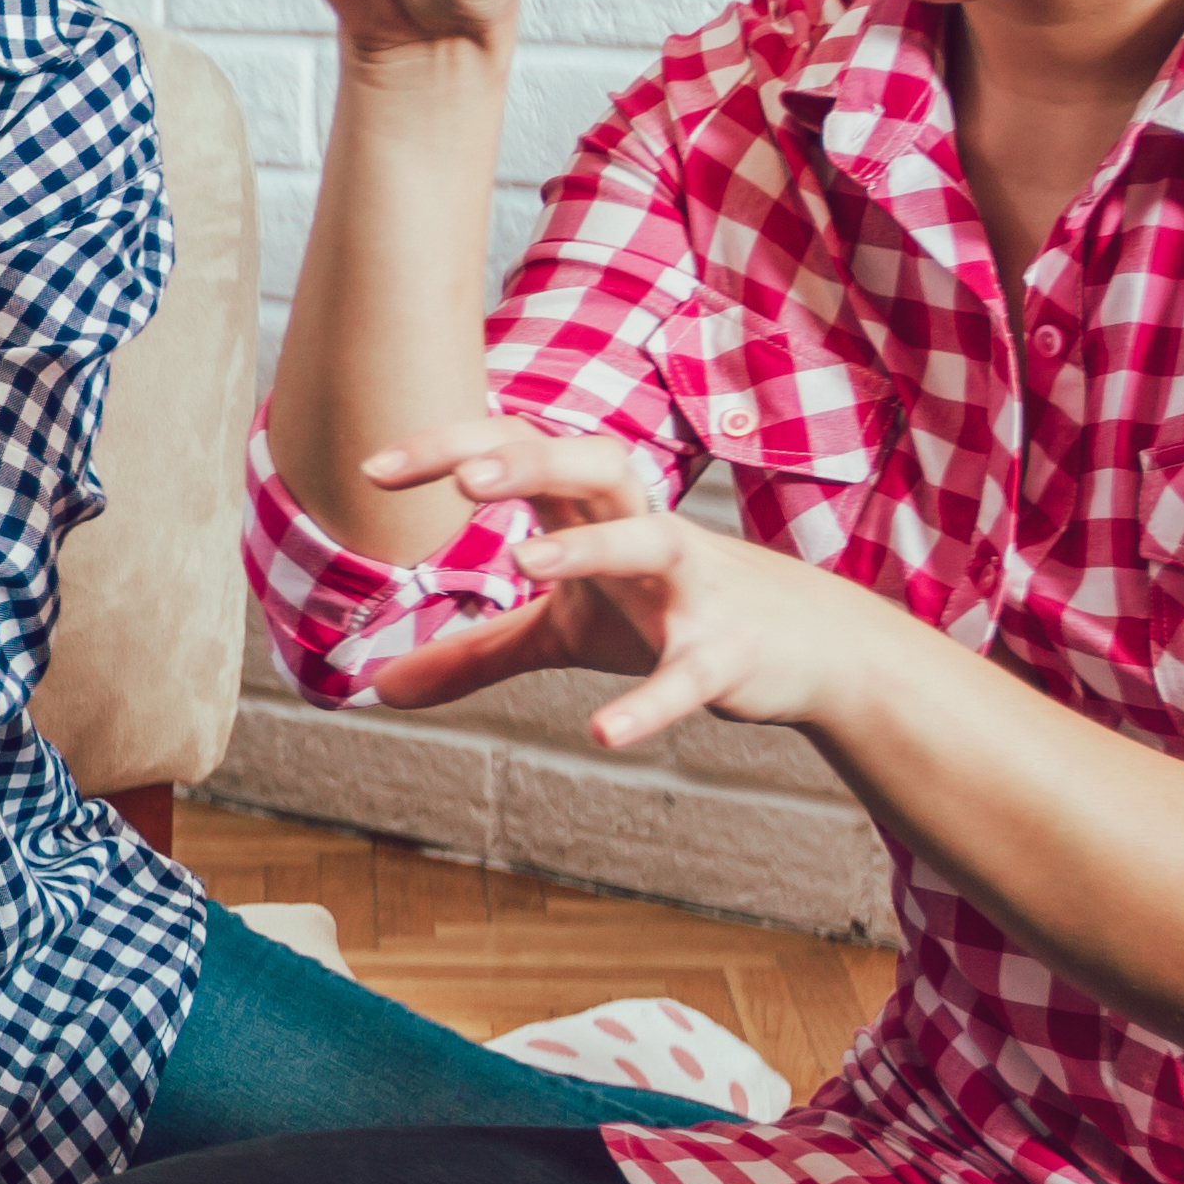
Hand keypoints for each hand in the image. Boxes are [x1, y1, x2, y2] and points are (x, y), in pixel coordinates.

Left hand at [356, 419, 911, 748]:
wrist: (811, 650)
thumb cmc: (669, 616)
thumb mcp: (566, 630)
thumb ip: (477, 653)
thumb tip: (378, 690)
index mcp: (596, 512)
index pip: (521, 450)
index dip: (450, 449)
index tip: (372, 469)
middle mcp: (644, 529)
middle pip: (592, 462)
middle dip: (529, 462)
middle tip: (462, 479)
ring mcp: (693, 587)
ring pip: (651, 542)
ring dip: (592, 550)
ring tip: (525, 564)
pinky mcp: (730, 653)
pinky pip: (693, 672)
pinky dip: (653, 702)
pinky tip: (605, 734)